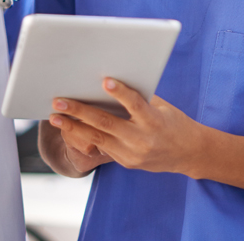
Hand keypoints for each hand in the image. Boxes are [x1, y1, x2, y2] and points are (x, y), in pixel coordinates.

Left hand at [49, 79, 201, 174]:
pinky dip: (85, 135)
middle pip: (107, 123)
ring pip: (98, 138)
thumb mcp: (162, 106)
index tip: (105, 81)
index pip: (136, 105)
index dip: (121, 93)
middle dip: (80, 111)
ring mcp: (132, 154)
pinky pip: (103, 147)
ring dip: (73, 126)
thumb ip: (140, 97)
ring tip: (55, 116)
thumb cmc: (174, 121)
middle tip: (59, 101)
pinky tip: (69, 126)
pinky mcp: (126, 162)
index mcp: (155, 121)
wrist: (188, 154)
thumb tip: (110, 81)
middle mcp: (142, 140)